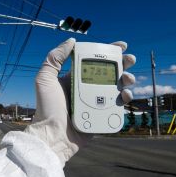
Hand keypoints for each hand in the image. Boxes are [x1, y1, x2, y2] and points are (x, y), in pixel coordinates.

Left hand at [24, 38, 135, 166]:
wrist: (53, 135)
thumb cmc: (47, 107)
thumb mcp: (45, 79)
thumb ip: (54, 58)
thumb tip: (71, 41)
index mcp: (76, 78)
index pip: (94, 61)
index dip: (108, 52)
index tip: (121, 45)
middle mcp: (87, 88)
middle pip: (109, 72)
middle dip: (122, 64)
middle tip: (130, 60)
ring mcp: (96, 102)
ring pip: (117, 87)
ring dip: (126, 80)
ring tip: (128, 79)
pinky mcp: (102, 115)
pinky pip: (117, 105)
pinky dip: (125, 98)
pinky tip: (125, 95)